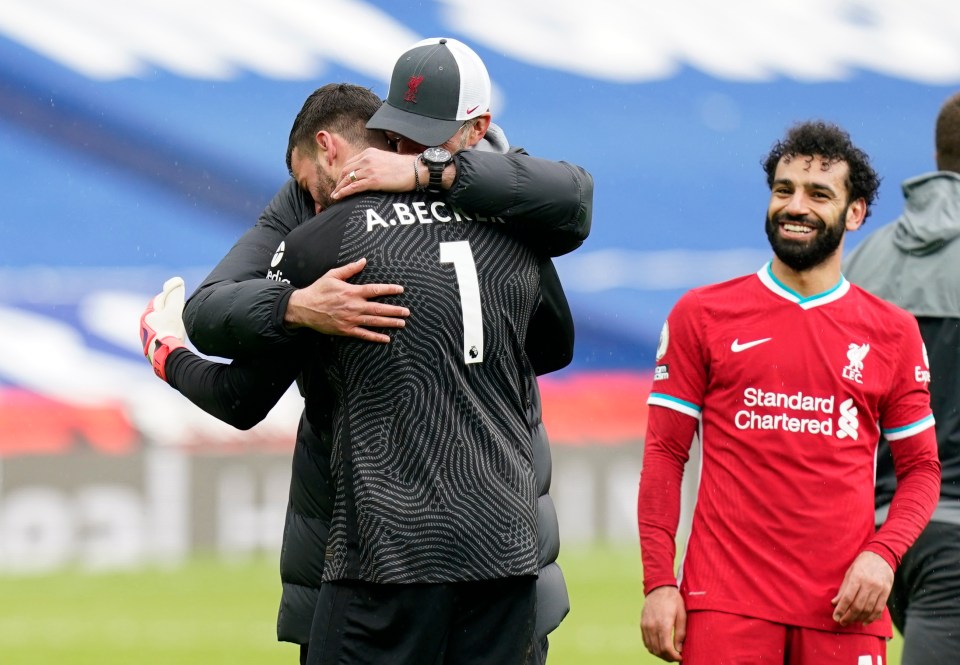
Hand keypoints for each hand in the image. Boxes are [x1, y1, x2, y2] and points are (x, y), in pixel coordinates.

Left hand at [140, 276, 185, 380]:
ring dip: (168, 325)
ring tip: (179, 328)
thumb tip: (177, 280)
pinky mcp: (152, 349)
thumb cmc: (169, 331)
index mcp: (147, 315)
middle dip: (169, 312)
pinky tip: (175, 340)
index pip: (159, 301)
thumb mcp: (175, 309)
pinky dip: (168, 336)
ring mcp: (148, 339)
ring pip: (159, 327)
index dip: (170, 297)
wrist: (166, 356)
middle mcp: (144, 326)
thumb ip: (176, 294)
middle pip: (159, 314)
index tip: (180, 299)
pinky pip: (161, 338)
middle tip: (182, 313)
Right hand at [283, 258, 408, 342]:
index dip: (389, 289)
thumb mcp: (332, 275)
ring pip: (374, 322)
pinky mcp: (346, 330)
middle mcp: (354, 306)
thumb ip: (350, 269)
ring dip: (389, 323)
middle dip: (394, 310)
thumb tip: (363, 260)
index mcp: (352, 292)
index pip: (375, 290)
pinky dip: (375, 337)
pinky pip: (364, 334)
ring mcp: (351, 319)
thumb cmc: (318, 290)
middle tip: (407, 312)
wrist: (304, 308)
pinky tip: (386, 338)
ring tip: (402, 323)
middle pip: (379, 308)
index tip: (400, 289)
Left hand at [331, 148, 420, 199]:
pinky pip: (353, 187)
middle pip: (345, 170)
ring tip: (335, 196)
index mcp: (369, 153)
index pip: (350, 163)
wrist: (416, 170)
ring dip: (339, 188)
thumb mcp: (385, 159)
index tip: (341, 180)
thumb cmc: (404, 167)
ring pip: (347, 179)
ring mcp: (369, 170)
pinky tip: (338, 197)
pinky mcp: (373, 180)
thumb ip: (375, 163)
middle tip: (337, 190)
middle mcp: (367, 159)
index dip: (343, 173)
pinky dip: (344, 192)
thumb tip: (369, 172)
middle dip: (339, 181)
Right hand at [640, 586, 685, 661]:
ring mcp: (645, 625)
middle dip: (668, 657)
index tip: (680, 657)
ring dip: (660, 654)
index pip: (666, 648)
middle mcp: (652, 626)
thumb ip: (680, 633)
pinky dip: (653, 647)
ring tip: (669, 653)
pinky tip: (660, 646)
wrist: (659, 587)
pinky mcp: (642, 624)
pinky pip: (646, 641)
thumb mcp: (682, 615)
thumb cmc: (673, 600)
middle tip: (676, 657)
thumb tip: (679, 649)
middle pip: (658, 650)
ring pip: (651, 647)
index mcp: (663, 623)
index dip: (673, 656)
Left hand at [831, 551, 893, 625]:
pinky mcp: (887, 592)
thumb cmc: (862, 564)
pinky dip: (871, 617)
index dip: (841, 609)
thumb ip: (843, 589)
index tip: (835, 617)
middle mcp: (869, 584)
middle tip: (842, 622)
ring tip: (851, 622)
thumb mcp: (849, 573)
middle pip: (858, 606)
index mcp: (857, 577)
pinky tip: (864, 621)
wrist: (881, 556)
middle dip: (849, 616)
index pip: (848, 597)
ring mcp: (879, 589)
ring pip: (868, 609)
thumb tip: (834, 603)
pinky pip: (879, 609)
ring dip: (859, 618)